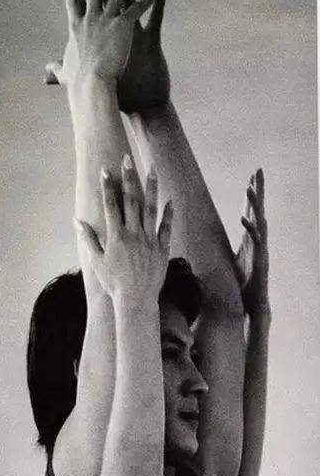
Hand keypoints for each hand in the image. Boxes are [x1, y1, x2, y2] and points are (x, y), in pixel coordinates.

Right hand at [45, 0, 155, 88]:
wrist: (91, 84)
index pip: (73, 5)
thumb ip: (56, 69)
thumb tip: (46, 72)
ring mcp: (107, 21)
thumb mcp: (64, 73)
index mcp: (76, 29)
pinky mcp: (123, 26)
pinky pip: (137, 9)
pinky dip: (148, 0)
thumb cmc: (77, 82)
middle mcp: (91, 19)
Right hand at [74, 156, 172, 303]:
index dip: (107, 186)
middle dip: (129, 178)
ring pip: (151, 208)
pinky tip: (169, 199)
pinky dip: (168, 212)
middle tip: (127, 159)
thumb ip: (88, 239)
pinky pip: (166, 226)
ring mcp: (149, 239)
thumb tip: (77, 221)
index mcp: (116, 236)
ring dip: (151, 187)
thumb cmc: (113, 283)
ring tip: (151, 169)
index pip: (111, 205)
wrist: (136, 299)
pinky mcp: (162, 248)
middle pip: (131, 200)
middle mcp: (133, 234)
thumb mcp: (97, 262)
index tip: (105, 169)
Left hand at [234, 168, 269, 316]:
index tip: (251, 178)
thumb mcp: (233, 262)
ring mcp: (260, 250)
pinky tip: (244, 219)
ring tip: (250, 188)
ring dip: (254, 205)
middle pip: (258, 212)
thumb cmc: (244, 284)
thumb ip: (229, 249)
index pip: (252, 213)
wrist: (253, 304)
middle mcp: (258, 242)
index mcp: (252, 239)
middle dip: (258, 192)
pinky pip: (255, 242)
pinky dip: (250, 229)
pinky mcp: (260, 260)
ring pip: (259, 222)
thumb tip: (215, 243)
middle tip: (258, 172)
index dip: (252, 196)